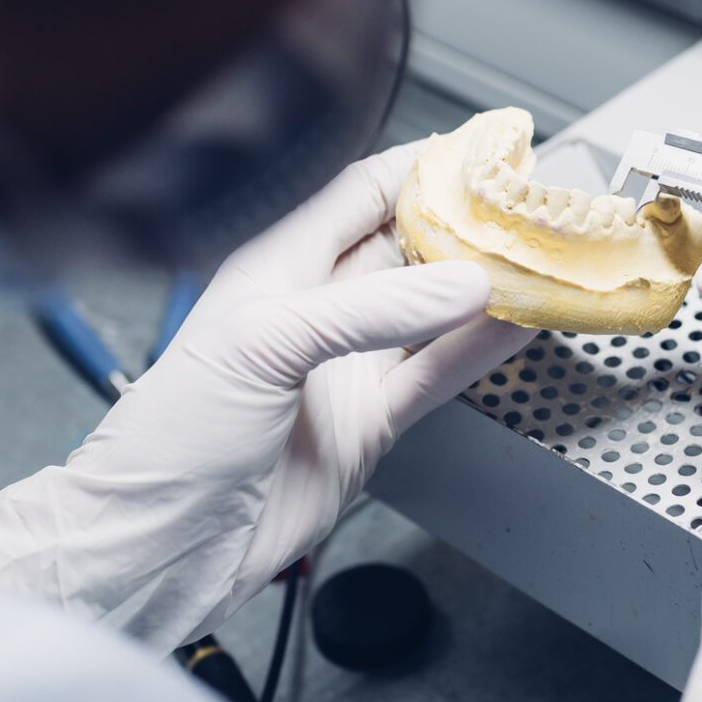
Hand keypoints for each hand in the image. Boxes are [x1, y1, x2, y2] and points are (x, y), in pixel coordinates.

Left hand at [0, 143, 534, 650]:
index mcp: (272, 269)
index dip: (422, 168)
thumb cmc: (168, 440)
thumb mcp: (261, 346)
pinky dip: (481, 351)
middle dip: (468, 225)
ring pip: (433, 313)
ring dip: (485, 289)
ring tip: (540, 261)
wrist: (161, 547)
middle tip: (529, 207)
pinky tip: (519, 325)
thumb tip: (460, 282)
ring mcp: (344, 369)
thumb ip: (365, 311)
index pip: (360, 194)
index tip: (484, 153)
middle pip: (408, 248)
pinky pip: (437, 375)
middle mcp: (312, 312)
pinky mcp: (368, 424)